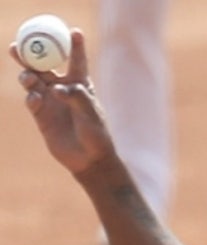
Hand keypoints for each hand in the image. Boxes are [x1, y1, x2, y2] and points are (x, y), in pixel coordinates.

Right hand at [10, 29, 113, 175]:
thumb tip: (57, 89)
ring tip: (29, 78)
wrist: (89, 160)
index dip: (75, 46)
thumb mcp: (92, 114)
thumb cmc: (96, 136)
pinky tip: (35, 100)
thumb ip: (77, 97)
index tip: (74, 32)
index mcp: (80, 85)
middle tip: (18, 46)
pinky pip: (31, 100)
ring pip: (32, 80)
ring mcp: (50, 101)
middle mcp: (62, 89)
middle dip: (30, 54)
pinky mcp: (42, 116)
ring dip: (27, 75)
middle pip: (43, 65)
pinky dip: (31, 97)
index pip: (76, 61)